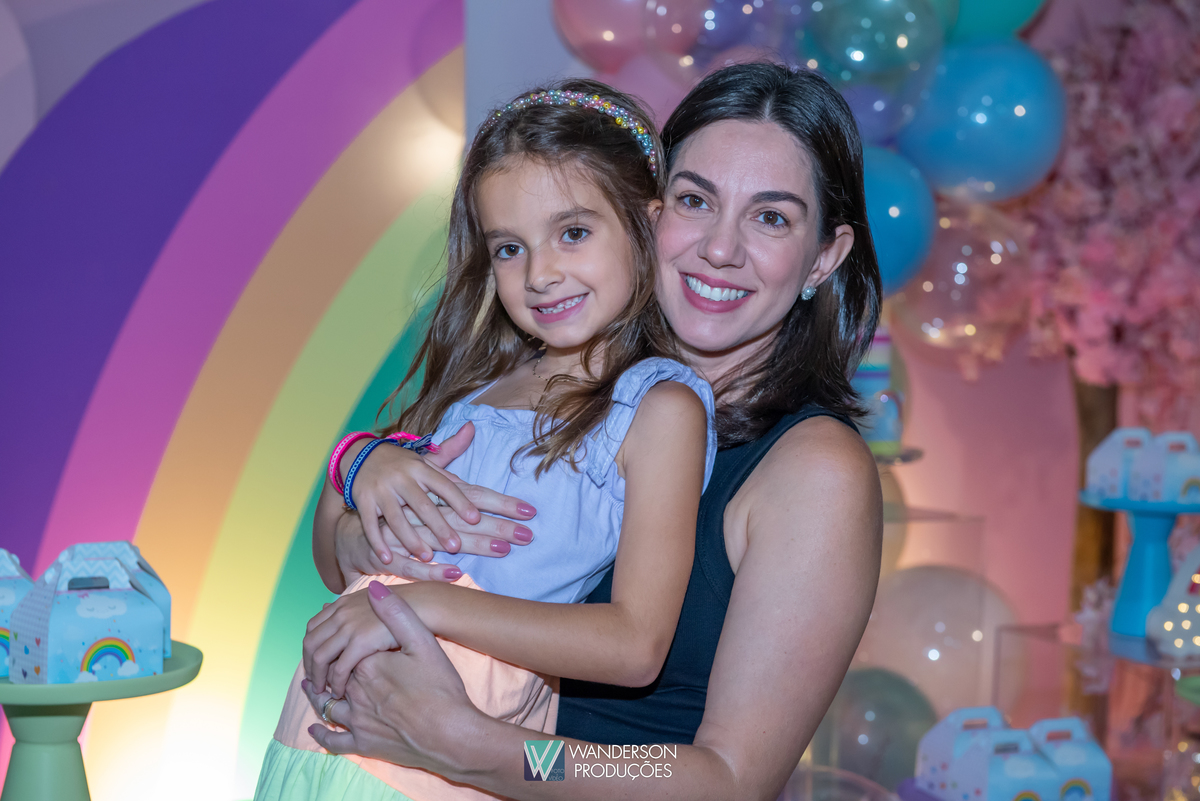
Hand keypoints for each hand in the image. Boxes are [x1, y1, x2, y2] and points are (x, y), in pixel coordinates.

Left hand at [303, 581, 481, 776]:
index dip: (340, 648)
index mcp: (366, 664)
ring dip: (317, 696)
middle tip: (322, 666)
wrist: (451, 732)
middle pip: (330, 676)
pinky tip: (315, 730)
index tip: (343, 643)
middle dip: (324, 670)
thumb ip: (397, 613)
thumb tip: (375, 589)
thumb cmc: (441, 687)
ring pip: (326, 706)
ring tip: (313, 689)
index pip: (342, 651)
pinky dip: (321, 734)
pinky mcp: (362, 744)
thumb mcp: (423, 643)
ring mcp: (356, 720)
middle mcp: (355, 691)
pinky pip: (332, 739)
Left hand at [304, 587, 400, 696]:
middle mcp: (341, 615)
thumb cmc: (408, 612)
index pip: (312, 629)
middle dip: (310, 667)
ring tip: (322, 692)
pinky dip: (335, 682)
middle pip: (311, 644)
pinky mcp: (361, 643)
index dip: (310, 649)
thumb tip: (325, 608)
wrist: (428, 609)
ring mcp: (350, 628)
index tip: (314, 664)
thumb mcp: (377, 605)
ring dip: (317, 677)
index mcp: (342, 605)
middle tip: (315, 683)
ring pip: (320, 658)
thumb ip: (350, 609)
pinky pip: (338, 668)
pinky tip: (340, 693)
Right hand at [346, 423, 536, 562]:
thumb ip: (450, 451)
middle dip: (440, 526)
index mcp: (420, 468)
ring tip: (428, 557)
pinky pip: (370, 525)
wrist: (359, 455)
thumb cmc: (401, 463)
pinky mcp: (363, 501)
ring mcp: (380, 490)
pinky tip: (387, 559)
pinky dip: (378, 542)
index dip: (460, 501)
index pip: (444, 485)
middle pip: (423, 505)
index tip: (476, 518)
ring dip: (412, 539)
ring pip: (397, 518)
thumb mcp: (423, 457)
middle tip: (456, 546)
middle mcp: (401, 478)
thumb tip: (472, 431)